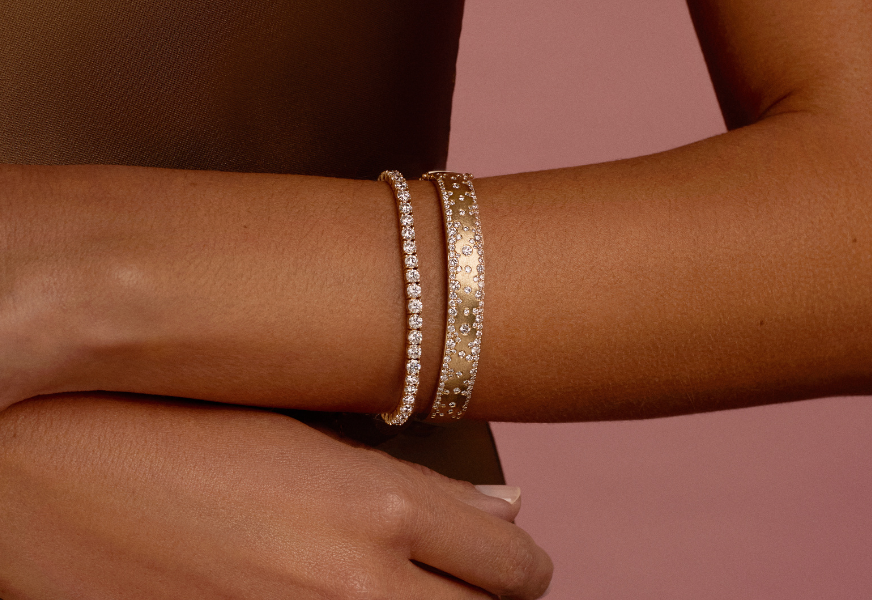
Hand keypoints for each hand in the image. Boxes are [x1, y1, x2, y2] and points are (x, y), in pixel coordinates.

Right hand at [0, 393, 551, 598]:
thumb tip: (509, 509)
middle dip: (484, 599)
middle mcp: (355, 587)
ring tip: (400, 587)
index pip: (515, 564)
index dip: (520, 565)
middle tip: (459, 582)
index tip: (507, 561)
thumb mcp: (302, 435)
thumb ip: (412, 481)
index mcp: (378, 507)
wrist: (40, 473)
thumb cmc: (170, 427)